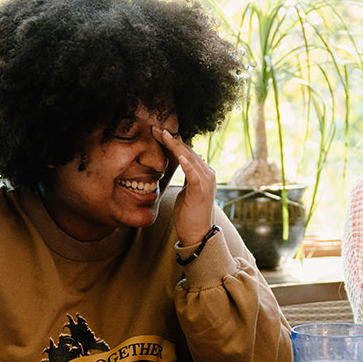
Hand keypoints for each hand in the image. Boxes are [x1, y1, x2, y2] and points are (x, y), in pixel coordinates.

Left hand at [157, 128, 218, 245]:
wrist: (198, 233)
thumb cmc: (190, 214)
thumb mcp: (186, 190)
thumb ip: (186, 177)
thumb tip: (181, 165)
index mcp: (203, 172)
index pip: (186, 151)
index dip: (172, 141)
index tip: (157, 132)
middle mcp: (207, 173)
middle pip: (187, 150)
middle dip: (170, 138)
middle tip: (155, 127)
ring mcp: (206, 181)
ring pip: (189, 157)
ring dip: (174, 145)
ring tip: (162, 134)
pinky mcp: (201, 190)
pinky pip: (193, 173)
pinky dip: (187, 163)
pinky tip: (178, 155)